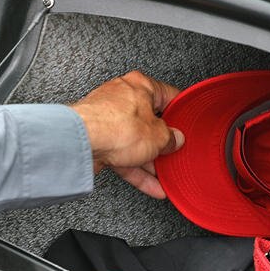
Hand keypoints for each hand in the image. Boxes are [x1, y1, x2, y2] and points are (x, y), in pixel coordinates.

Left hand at [69, 71, 183, 198]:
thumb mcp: (158, 135)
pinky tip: (150, 185)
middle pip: (151, 122)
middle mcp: (123, 98)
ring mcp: (109, 119)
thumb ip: (171, 138)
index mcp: (140, 85)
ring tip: (164, 175)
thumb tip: (175, 140)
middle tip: (175, 152)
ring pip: (136, 142)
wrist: (81, 142)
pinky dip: (136, 170)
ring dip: (150, 161)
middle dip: (163, 142)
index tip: (189, 124)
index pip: (169, 95)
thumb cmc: (114, 126)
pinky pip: (123, 155)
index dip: (182, 112)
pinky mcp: (99, 139)